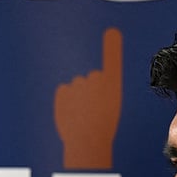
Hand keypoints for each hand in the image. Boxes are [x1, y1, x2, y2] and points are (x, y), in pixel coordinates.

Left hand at [54, 28, 122, 169]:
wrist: (85, 144)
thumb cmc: (100, 129)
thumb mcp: (108, 109)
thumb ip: (101, 93)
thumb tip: (90, 82)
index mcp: (111, 86)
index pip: (113, 61)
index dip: (112, 46)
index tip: (112, 33)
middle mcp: (95, 80)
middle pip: (90, 79)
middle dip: (89, 91)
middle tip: (91, 111)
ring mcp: (77, 85)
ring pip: (76, 87)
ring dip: (76, 98)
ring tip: (81, 116)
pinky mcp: (63, 91)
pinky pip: (64, 93)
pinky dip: (66, 101)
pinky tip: (71, 114)